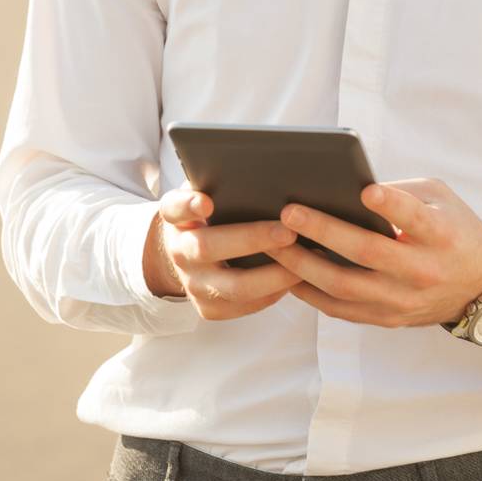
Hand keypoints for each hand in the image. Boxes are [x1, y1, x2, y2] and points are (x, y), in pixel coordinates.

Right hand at [142, 184, 304, 320]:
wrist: (191, 254)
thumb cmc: (216, 214)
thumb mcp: (212, 191)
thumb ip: (227, 182)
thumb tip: (272, 171)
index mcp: (177, 217)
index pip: (175, 208)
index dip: (188, 205)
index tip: (206, 202)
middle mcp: (179, 251)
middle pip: (208, 248)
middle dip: (252, 240)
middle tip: (288, 232)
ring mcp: (193, 284)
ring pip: (233, 287)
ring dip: (274, 274)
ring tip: (306, 259)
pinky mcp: (209, 309)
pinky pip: (245, 305)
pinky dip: (274, 292)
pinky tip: (299, 277)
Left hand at [270, 178, 481, 328]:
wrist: (479, 286)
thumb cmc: (452, 229)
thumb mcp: (440, 198)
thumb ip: (400, 192)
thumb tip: (346, 187)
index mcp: (441, 234)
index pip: (415, 218)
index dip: (392, 206)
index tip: (366, 191)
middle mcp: (422, 270)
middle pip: (367, 253)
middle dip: (324, 231)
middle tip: (289, 212)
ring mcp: (404, 299)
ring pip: (346, 286)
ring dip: (305, 265)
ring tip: (276, 243)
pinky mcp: (389, 319)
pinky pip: (342, 309)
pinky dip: (312, 292)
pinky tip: (288, 273)